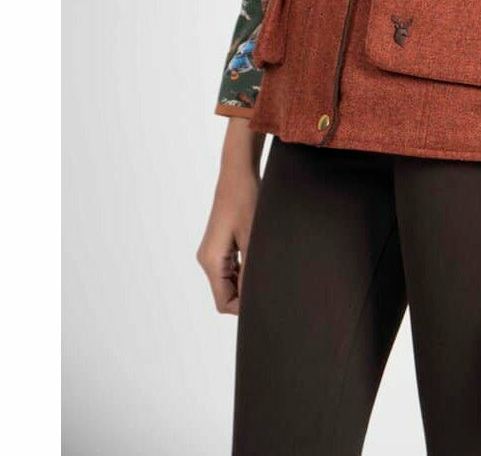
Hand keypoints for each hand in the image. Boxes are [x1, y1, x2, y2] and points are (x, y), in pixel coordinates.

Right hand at [196, 117, 264, 313]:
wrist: (239, 172)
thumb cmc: (246, 200)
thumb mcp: (254, 238)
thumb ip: (252, 270)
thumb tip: (258, 297)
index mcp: (211, 261)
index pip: (224, 302)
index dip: (244, 307)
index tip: (267, 297)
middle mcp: (207, 260)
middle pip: (226, 294)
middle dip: (247, 293)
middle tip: (272, 283)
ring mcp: (213, 252)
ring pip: (230, 282)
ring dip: (248, 280)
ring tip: (269, 266)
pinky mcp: (221, 245)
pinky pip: (232, 268)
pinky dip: (246, 269)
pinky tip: (262, 257)